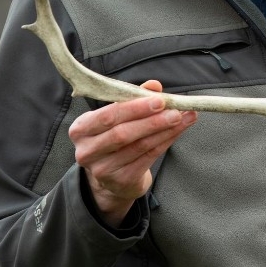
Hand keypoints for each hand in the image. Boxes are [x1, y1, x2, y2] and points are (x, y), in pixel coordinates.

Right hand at [69, 80, 196, 226]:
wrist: (111, 175)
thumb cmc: (115, 136)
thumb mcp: (119, 115)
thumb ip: (134, 97)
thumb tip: (154, 86)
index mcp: (81, 128)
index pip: (108, 115)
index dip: (135, 107)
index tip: (160, 99)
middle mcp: (87, 150)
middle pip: (122, 133)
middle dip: (152, 120)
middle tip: (175, 110)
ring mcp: (102, 169)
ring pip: (139, 146)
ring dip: (165, 130)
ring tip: (184, 118)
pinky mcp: (120, 180)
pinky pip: (148, 157)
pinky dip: (166, 141)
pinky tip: (178, 131)